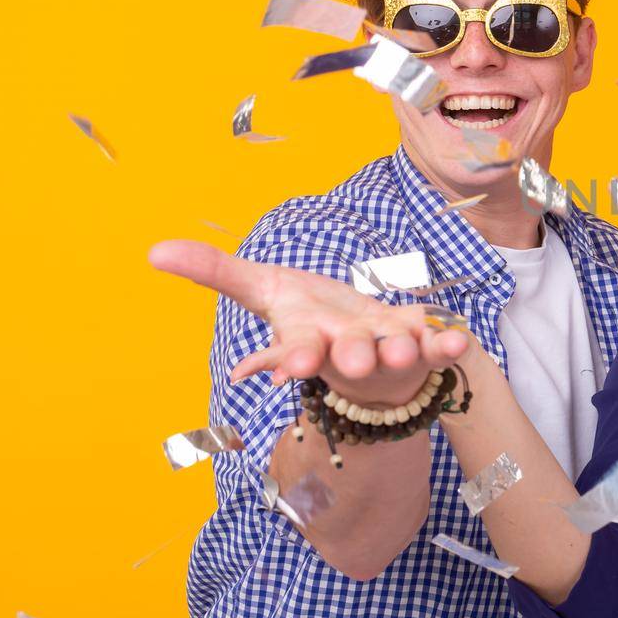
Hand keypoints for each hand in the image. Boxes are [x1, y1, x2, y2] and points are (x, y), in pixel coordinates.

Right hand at [149, 239, 472, 406]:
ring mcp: (387, 349)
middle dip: (349, 356)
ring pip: (395, 353)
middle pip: (347, 355)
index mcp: (307, 340)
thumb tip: (153, 251)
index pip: (294, 351)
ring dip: (402, 352)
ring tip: (406, 352)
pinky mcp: (422, 343)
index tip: (291, 365)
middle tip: (351, 361)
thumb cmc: (310, 319)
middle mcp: (347, 350)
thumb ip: (216, 271)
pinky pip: (438, 344)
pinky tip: (463, 340)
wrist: (365, 352)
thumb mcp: (264, 289)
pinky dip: (450, 343)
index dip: (291, 358)